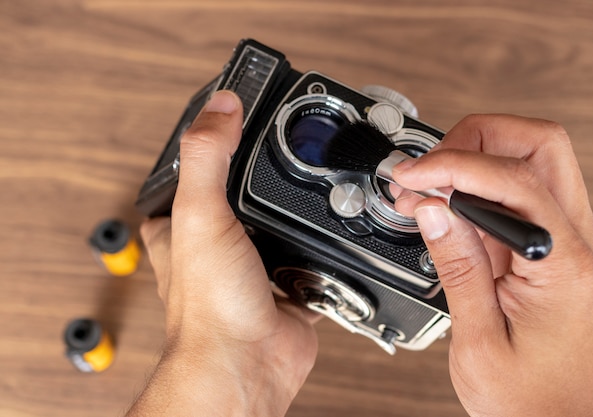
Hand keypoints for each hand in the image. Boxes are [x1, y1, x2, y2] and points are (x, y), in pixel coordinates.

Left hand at [127, 91, 318, 416]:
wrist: (248, 366)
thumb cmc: (211, 309)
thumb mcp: (200, 216)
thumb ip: (208, 157)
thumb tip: (221, 105)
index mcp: (184, 226)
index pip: (197, 171)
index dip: (218, 145)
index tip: (242, 121)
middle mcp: (218, 246)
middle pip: (247, 197)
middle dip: (270, 182)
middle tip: (291, 157)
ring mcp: (255, 267)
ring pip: (283, 227)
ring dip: (300, 218)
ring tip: (318, 196)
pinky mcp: (288, 287)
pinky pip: (314, 260)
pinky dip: (327, 253)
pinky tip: (335, 243)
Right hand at [392, 115, 592, 415]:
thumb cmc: (535, 398)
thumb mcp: (480, 338)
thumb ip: (458, 266)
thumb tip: (432, 208)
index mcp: (563, 262)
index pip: (511, 178)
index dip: (453, 165)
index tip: (411, 178)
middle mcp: (574, 239)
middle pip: (537, 143)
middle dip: (474, 139)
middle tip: (427, 170)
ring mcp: (565, 239)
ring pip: (528, 159)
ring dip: (474, 160)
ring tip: (425, 190)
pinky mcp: (548, 248)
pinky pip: (515, 194)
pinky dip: (476, 189)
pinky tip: (443, 208)